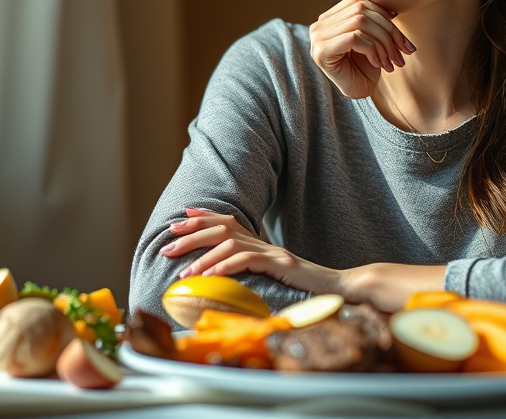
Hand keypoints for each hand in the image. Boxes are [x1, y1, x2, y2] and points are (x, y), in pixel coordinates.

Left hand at [160, 208, 340, 293]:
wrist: (338, 288)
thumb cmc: (304, 288)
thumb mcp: (271, 278)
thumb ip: (251, 272)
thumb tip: (222, 277)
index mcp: (260, 244)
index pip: (228, 221)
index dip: (203, 216)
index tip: (180, 217)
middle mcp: (263, 242)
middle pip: (223, 227)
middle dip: (192, 234)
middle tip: (168, 244)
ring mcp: (272, 252)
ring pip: (230, 243)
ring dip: (203, 257)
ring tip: (184, 273)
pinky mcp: (280, 265)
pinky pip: (247, 261)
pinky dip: (225, 267)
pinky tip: (210, 278)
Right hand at [308, 0, 415, 98]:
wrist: (357, 93)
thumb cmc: (365, 67)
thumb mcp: (372, 38)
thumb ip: (374, 20)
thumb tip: (392, 10)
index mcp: (329, 18)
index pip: (358, 1)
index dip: (383, 13)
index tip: (400, 33)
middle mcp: (319, 25)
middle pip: (361, 10)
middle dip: (388, 29)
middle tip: (404, 50)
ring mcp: (318, 38)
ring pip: (360, 22)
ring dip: (384, 42)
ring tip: (393, 60)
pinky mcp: (322, 51)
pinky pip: (354, 38)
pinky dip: (373, 50)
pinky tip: (378, 64)